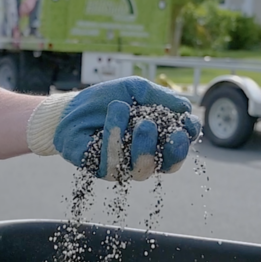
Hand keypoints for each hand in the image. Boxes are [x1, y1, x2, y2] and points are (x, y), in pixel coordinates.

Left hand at [26, 76, 200, 179]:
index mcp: (158, 142)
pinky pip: (113, 165)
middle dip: (171, 148)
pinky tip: (110, 117)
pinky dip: (114, 137)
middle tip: (162, 125)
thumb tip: (186, 109)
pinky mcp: (101, 170)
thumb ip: (161, 98)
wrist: (73, 106)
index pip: (179, 149)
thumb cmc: (108, 99)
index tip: (185, 124)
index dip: (186, 140)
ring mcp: (124, 167)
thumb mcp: (137, 90)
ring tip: (131, 115)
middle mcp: (144, 158)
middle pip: (168, 166)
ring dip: (141, 142)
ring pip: (142, 169)